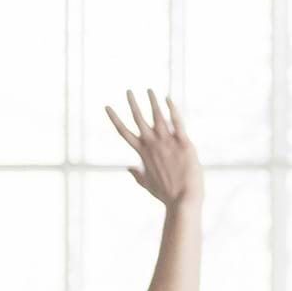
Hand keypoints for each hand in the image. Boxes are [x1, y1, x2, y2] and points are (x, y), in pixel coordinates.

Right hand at [105, 90, 200, 207]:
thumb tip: (129, 168)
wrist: (184, 201)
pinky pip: (178, 122)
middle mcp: (153, 145)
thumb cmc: (166, 195)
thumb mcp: (147, 185)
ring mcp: (168, 143)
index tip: (106, 106)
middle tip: (128, 90)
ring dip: (152, 102)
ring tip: (148, 90)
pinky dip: (172, 109)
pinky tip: (168, 98)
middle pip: (139, 120)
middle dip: (132, 104)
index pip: (124, 132)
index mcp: (142, 153)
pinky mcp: (184, 144)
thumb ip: (137, 174)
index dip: (114, 118)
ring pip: (158, 117)